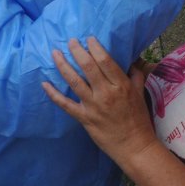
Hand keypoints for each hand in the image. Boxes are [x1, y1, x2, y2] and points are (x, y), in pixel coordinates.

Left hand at [42, 37, 158, 161]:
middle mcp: (106, 93)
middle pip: (88, 67)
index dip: (95, 47)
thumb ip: (135, 76)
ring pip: (74, 81)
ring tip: (55, 53)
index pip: (105, 61)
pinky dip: (53, 94)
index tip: (88, 38)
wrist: (135, 146)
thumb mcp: (140, 94)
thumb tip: (131, 61)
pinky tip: (44, 84)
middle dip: (77, 51)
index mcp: (121, 85)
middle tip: (70, 41)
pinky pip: (65, 104)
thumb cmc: (139, 120)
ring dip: (62, 65)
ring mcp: (93, 106)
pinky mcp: (84, 118)